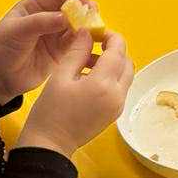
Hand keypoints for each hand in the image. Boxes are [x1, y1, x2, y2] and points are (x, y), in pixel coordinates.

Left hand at [0, 0, 87, 103]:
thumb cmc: (1, 48)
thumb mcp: (17, 31)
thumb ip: (41, 22)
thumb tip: (66, 16)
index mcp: (35, 6)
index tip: (87, 4)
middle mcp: (48, 18)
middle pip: (73, 10)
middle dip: (86, 13)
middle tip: (95, 19)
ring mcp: (55, 36)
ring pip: (78, 27)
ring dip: (88, 28)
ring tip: (97, 33)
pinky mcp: (60, 53)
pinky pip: (77, 45)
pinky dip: (86, 44)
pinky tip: (93, 45)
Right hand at [20, 30, 133, 159]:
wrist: (50, 145)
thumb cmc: (50, 111)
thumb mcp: (60, 76)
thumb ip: (77, 52)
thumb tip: (87, 33)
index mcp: (104, 84)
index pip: (118, 51)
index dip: (111, 37)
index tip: (98, 33)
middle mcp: (117, 95)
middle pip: (127, 63)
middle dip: (114, 51)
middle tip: (94, 45)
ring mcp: (118, 106)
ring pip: (125, 76)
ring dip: (113, 65)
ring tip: (86, 62)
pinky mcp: (114, 114)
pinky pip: (120, 89)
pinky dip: (111, 78)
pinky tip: (89, 78)